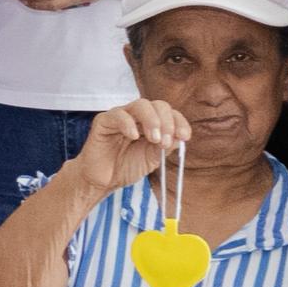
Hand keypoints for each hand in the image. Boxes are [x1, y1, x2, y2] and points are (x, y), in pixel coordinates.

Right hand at [69, 96, 191, 196]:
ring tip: (154, 139)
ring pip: (141, 105)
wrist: (103, 181)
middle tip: (166, 142)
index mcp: (151, 123)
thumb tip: (181, 137)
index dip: (179, 122)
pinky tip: (133, 136)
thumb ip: (165, 147)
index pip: (170, 113)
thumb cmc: (126, 168)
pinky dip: (128, 124)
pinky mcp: (104, 121)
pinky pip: (118, 115)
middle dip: (167, 122)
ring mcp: (121, 116)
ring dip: (152, 120)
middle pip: (158, 105)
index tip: (185, 136)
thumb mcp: (152, 159)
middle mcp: (137, 116)